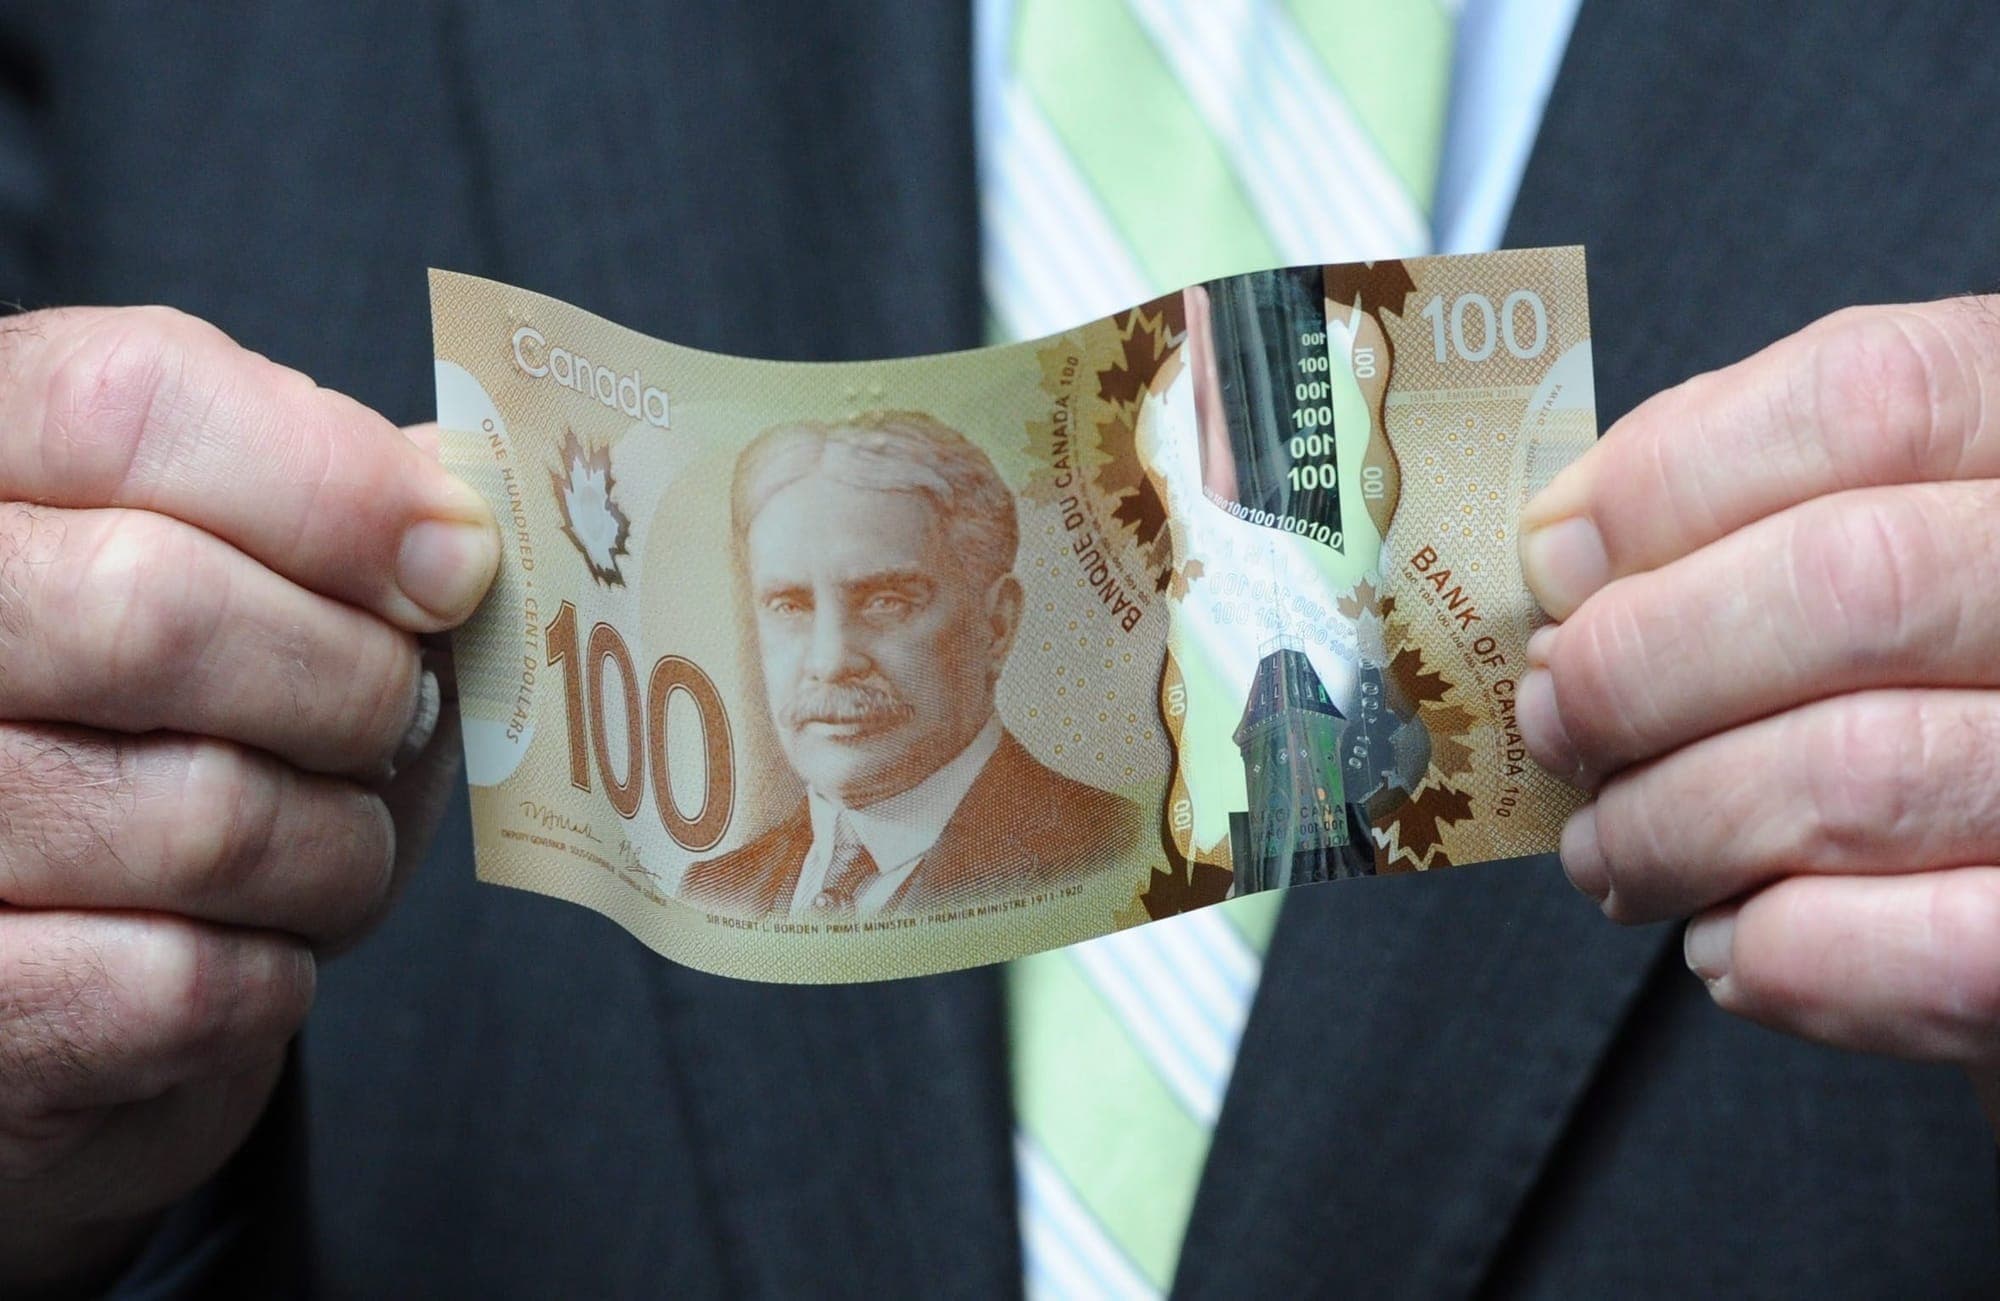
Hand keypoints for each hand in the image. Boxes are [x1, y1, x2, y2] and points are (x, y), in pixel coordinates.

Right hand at [0, 308, 496, 1293]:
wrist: (41, 964)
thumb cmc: (154, 733)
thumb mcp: (229, 572)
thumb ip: (322, 511)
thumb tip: (454, 522)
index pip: (128, 405)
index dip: (331, 484)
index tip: (455, 562)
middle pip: (155, 609)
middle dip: (349, 682)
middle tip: (393, 720)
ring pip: (201, 817)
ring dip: (340, 850)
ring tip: (331, 845)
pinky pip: (186, 986)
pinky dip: (277, 975)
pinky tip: (256, 945)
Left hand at [1515, 297, 1999, 1130]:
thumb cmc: (1935, 671)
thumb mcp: (1877, 524)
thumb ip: (1741, 506)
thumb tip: (1566, 553)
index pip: (1870, 398)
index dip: (1669, 481)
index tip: (1555, 563)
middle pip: (1851, 587)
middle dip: (1643, 669)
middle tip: (1559, 722)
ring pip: (1858, 776)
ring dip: (1671, 827)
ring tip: (1611, 849)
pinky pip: (1926, 954)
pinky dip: (1783, 955)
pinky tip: (1730, 941)